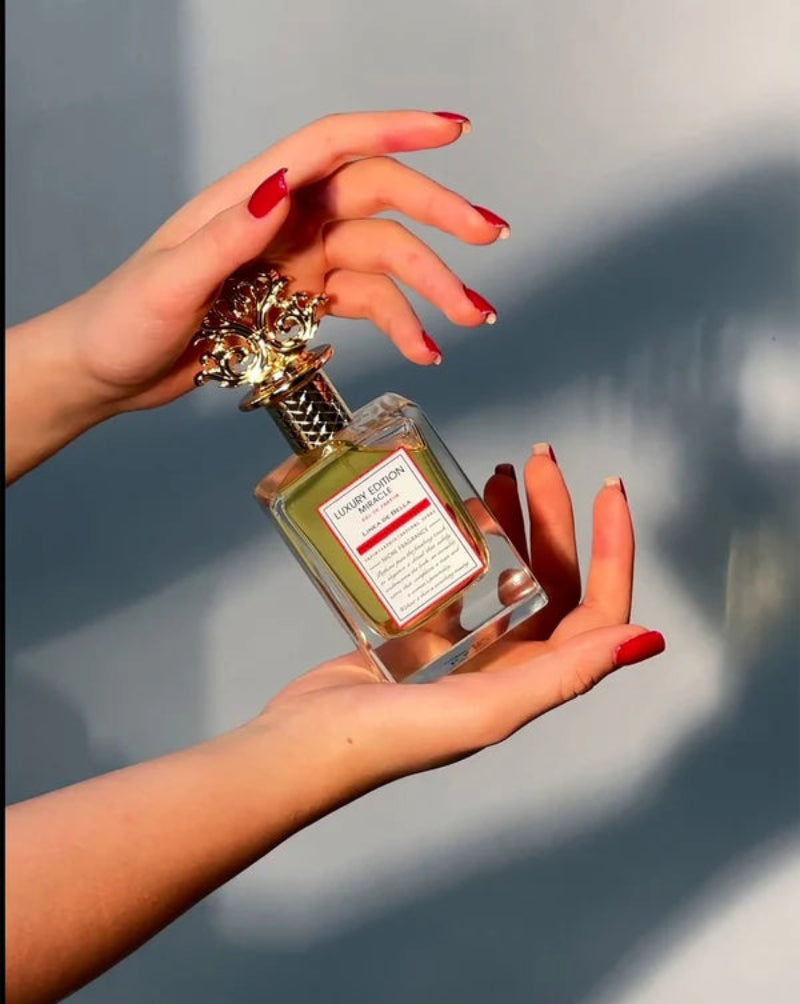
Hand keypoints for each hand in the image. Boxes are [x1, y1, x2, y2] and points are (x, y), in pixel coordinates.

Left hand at [60, 110, 505, 413]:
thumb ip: (229, 236)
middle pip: (376, 200)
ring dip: (432, 286)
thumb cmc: (123, 319)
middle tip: (488, 236)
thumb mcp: (169, 281)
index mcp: (251, 197)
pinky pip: (366, 305)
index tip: (452, 131)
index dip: (394, 132)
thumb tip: (284, 188)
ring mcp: (299, 263)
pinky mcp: (303, 303)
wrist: (111, 371)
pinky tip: (424, 349)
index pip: (332, 147)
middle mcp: (286, 221)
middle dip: (438, 216)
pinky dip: (401, 324)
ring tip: (470, 318)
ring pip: (383, 259)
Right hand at [254, 446, 664, 799]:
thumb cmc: (392, 736)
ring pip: (506, 569)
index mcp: (534, 679)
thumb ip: (564, 674)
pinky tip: (455, 509)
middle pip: (553, 577)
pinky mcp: (423, 631)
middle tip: (537, 460)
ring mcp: (466, 644)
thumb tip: (645, 639)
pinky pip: (458, 575)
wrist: (305, 743)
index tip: (607, 490)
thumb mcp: (488, 707)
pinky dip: (463, 539)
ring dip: (512, 520)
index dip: (614, 550)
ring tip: (500, 473)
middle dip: (554, 516)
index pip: (599, 609)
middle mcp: (509, 661)